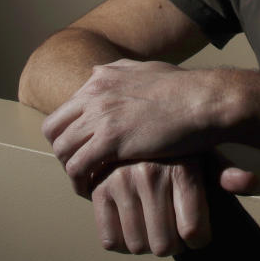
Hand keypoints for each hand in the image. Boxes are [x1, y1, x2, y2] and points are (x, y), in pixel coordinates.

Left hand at [43, 59, 225, 195]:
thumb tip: (106, 72)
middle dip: (62, 149)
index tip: (84, 149)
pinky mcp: (110, 139)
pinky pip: (77, 167)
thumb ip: (122, 72)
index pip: (67, 108)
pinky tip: (91, 190)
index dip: (71, 132)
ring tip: (85, 181)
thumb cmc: (186, 89)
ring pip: (61, 148)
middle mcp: (95, 92)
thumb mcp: (147, 69)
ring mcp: (100, 115)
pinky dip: (79, 182)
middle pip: (54, 128)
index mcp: (103, 76)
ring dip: (69, 169)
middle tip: (78, 166)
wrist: (205, 100)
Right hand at [90, 155, 256, 256]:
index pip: (194, 232)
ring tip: (152, 224)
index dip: (198, 240)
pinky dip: (121, 241)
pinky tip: (131, 223)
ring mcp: (121, 181)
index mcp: (182, 167)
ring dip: (146, 243)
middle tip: (172, 229)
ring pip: (137, 246)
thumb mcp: (203, 155)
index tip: (196, 233)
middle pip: (165, 244)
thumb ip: (226, 173)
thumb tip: (250, 182)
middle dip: (172, 244)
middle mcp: (151, 173)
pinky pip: (111, 240)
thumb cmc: (177, 150)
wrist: (135, 127)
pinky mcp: (97, 189)